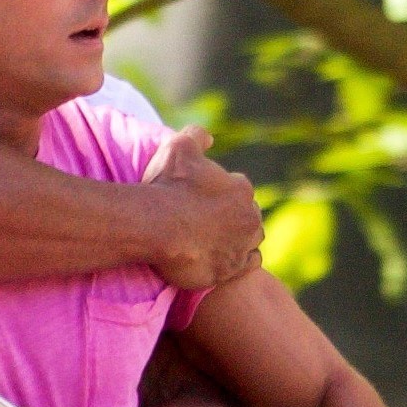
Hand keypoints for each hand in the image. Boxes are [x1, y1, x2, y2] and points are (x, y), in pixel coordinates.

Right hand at [140, 126, 262, 291]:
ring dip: (241, 240)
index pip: (240, 190)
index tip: (206, 201)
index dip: (223, 195)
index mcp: (241, 188)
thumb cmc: (166, 187)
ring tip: (219, 241)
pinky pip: (249, 265)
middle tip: (211, 224)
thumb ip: (196, 136)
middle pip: (249, 217)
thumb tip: (207, 137)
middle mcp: (248, 217)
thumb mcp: (178, 148)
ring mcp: (242, 246)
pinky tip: (225, 258)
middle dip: (235, 219)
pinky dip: (240, 262)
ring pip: (252, 241)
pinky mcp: (232, 270)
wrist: (154, 227)